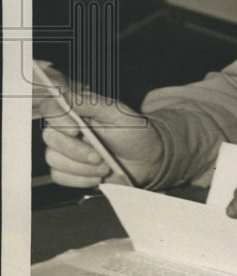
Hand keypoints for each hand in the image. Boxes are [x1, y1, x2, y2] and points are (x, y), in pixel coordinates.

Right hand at [35, 66, 163, 187]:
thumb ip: (93, 104)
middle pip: (50, 137)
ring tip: (104, 166)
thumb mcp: (119, 114)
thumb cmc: (134, 132)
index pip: (51, 108)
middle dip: (75, 150)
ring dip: (81, 167)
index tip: (76, 129)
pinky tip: (97, 177)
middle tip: (99, 156)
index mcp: (78, 111)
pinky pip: (59, 176)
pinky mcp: (68, 170)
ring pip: (53, 159)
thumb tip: (66, 95)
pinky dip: (79, 179)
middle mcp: (67, 129)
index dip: (58, 119)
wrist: (146, 160)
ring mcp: (66, 150)